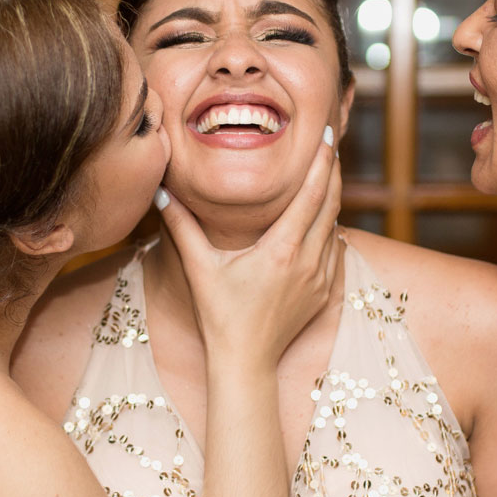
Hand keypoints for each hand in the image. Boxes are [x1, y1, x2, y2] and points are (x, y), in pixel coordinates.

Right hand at [158, 128, 341, 368]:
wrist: (245, 361)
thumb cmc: (220, 315)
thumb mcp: (199, 268)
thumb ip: (181, 227)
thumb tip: (160, 192)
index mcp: (280, 250)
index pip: (311, 195)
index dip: (321, 162)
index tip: (325, 135)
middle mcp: (307, 261)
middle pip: (332, 203)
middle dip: (332, 170)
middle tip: (329, 143)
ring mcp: (320, 278)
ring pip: (336, 226)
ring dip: (333, 199)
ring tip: (326, 172)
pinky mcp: (324, 291)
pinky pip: (335, 249)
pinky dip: (331, 228)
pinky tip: (323, 217)